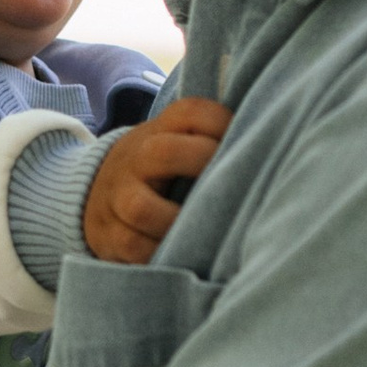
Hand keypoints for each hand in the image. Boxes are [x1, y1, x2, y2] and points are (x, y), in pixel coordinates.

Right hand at [84, 98, 231, 264]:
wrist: (97, 195)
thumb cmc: (160, 171)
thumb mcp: (176, 143)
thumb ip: (211, 140)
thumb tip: (269, 148)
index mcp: (159, 130)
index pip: (191, 113)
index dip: (222, 126)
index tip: (242, 146)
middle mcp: (135, 158)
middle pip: (162, 152)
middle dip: (200, 165)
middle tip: (230, 187)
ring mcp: (117, 196)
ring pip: (142, 208)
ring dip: (178, 223)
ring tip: (206, 231)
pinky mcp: (109, 234)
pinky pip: (135, 247)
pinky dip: (161, 253)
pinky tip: (184, 253)